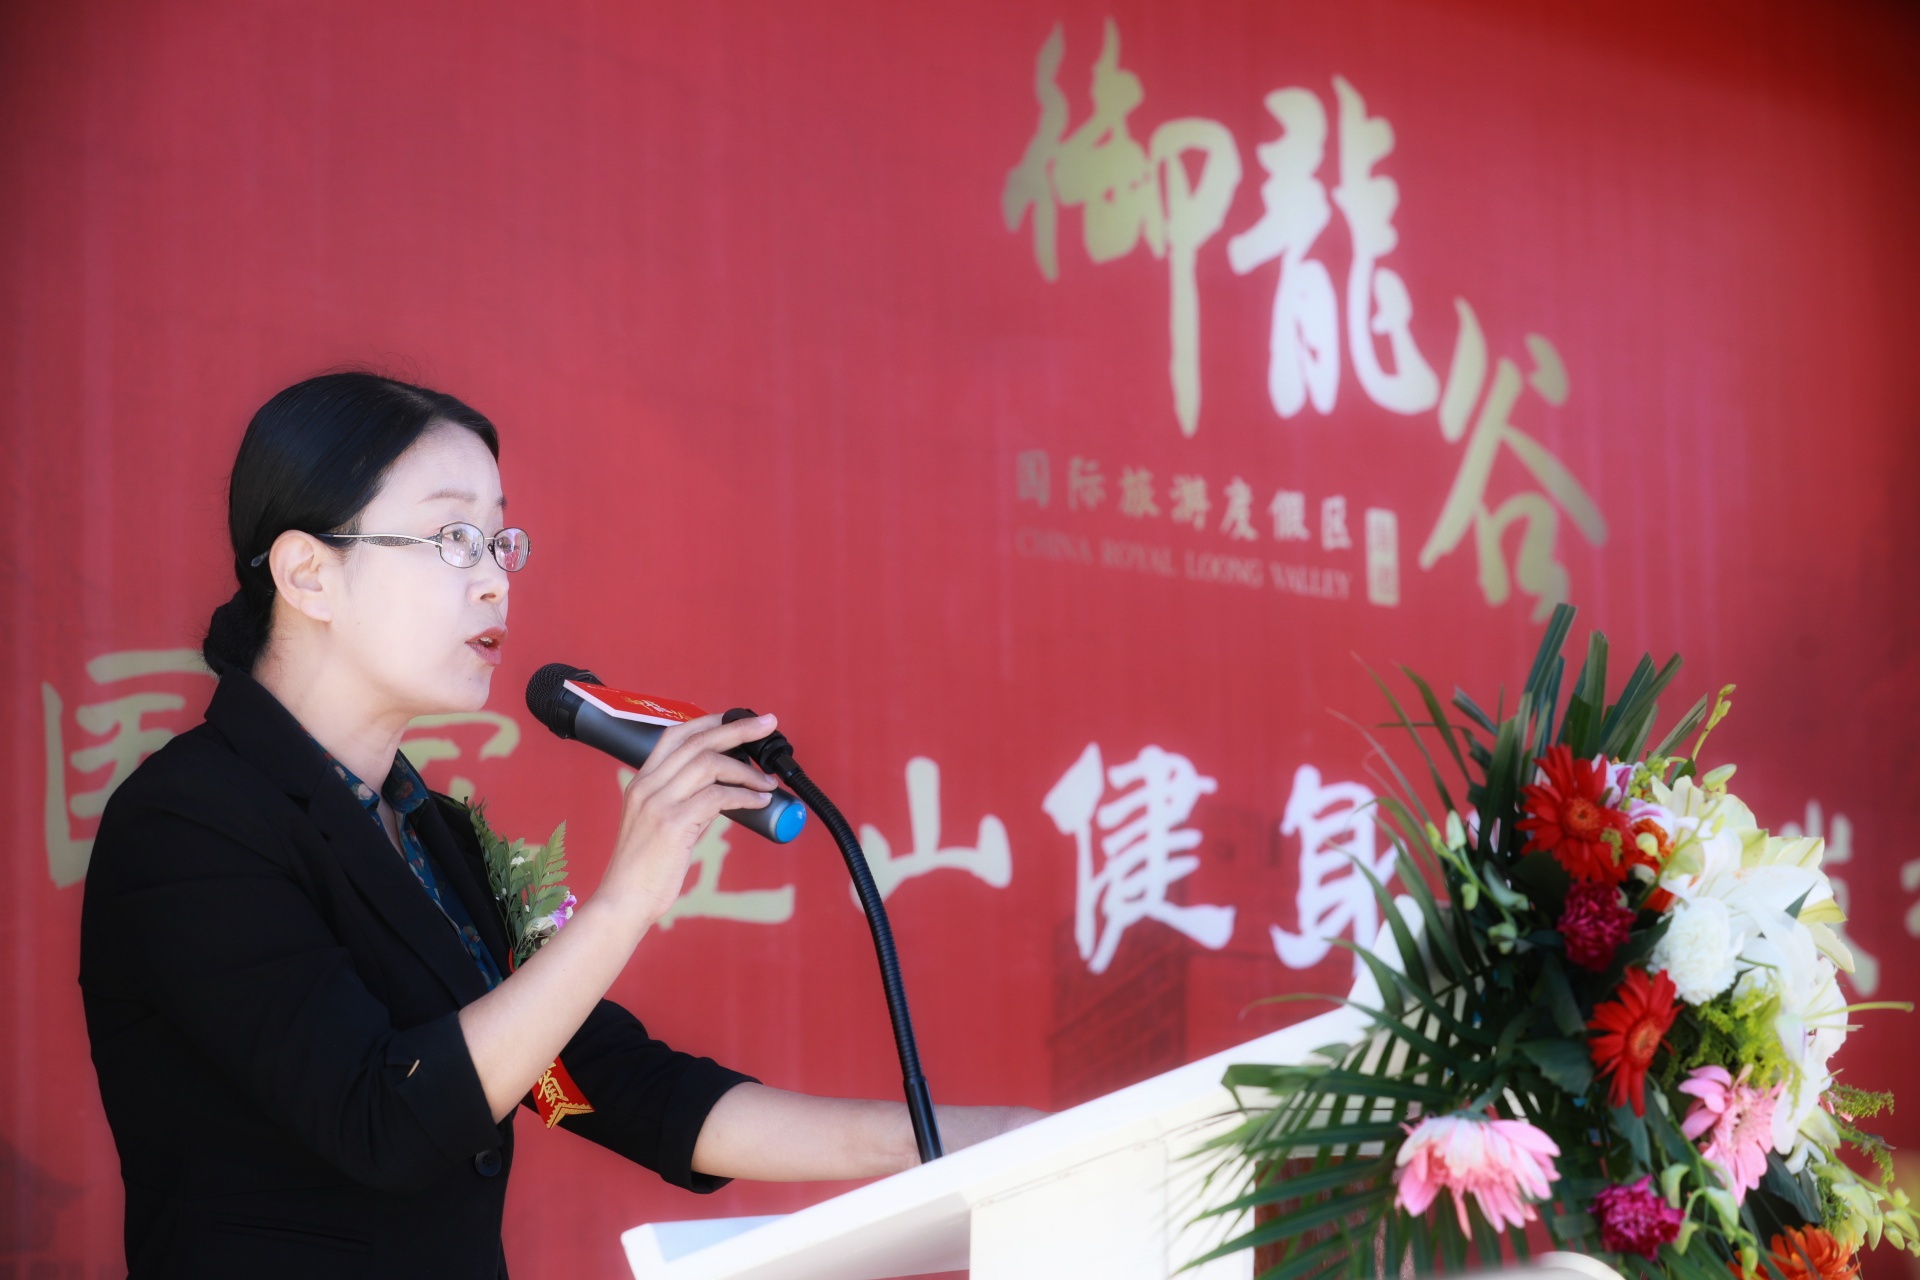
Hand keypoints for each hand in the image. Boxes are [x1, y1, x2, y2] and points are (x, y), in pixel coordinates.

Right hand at [601, 712, 779, 921]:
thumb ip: (686, 804)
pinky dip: (745, 796)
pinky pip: (717, 797)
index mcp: (641, 782)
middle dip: (738, 729)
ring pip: (708, 764)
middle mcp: (647, 786)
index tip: (739, 718)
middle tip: (768, 724)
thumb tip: (723, 793)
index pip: (676, 735)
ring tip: (767, 781)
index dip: (710, 721)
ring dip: (746, 770)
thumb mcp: (658, 825)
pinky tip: (759, 802)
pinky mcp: (672, 824)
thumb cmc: (644, 868)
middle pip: (697, 742)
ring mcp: (658, 804)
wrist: (623, 900)